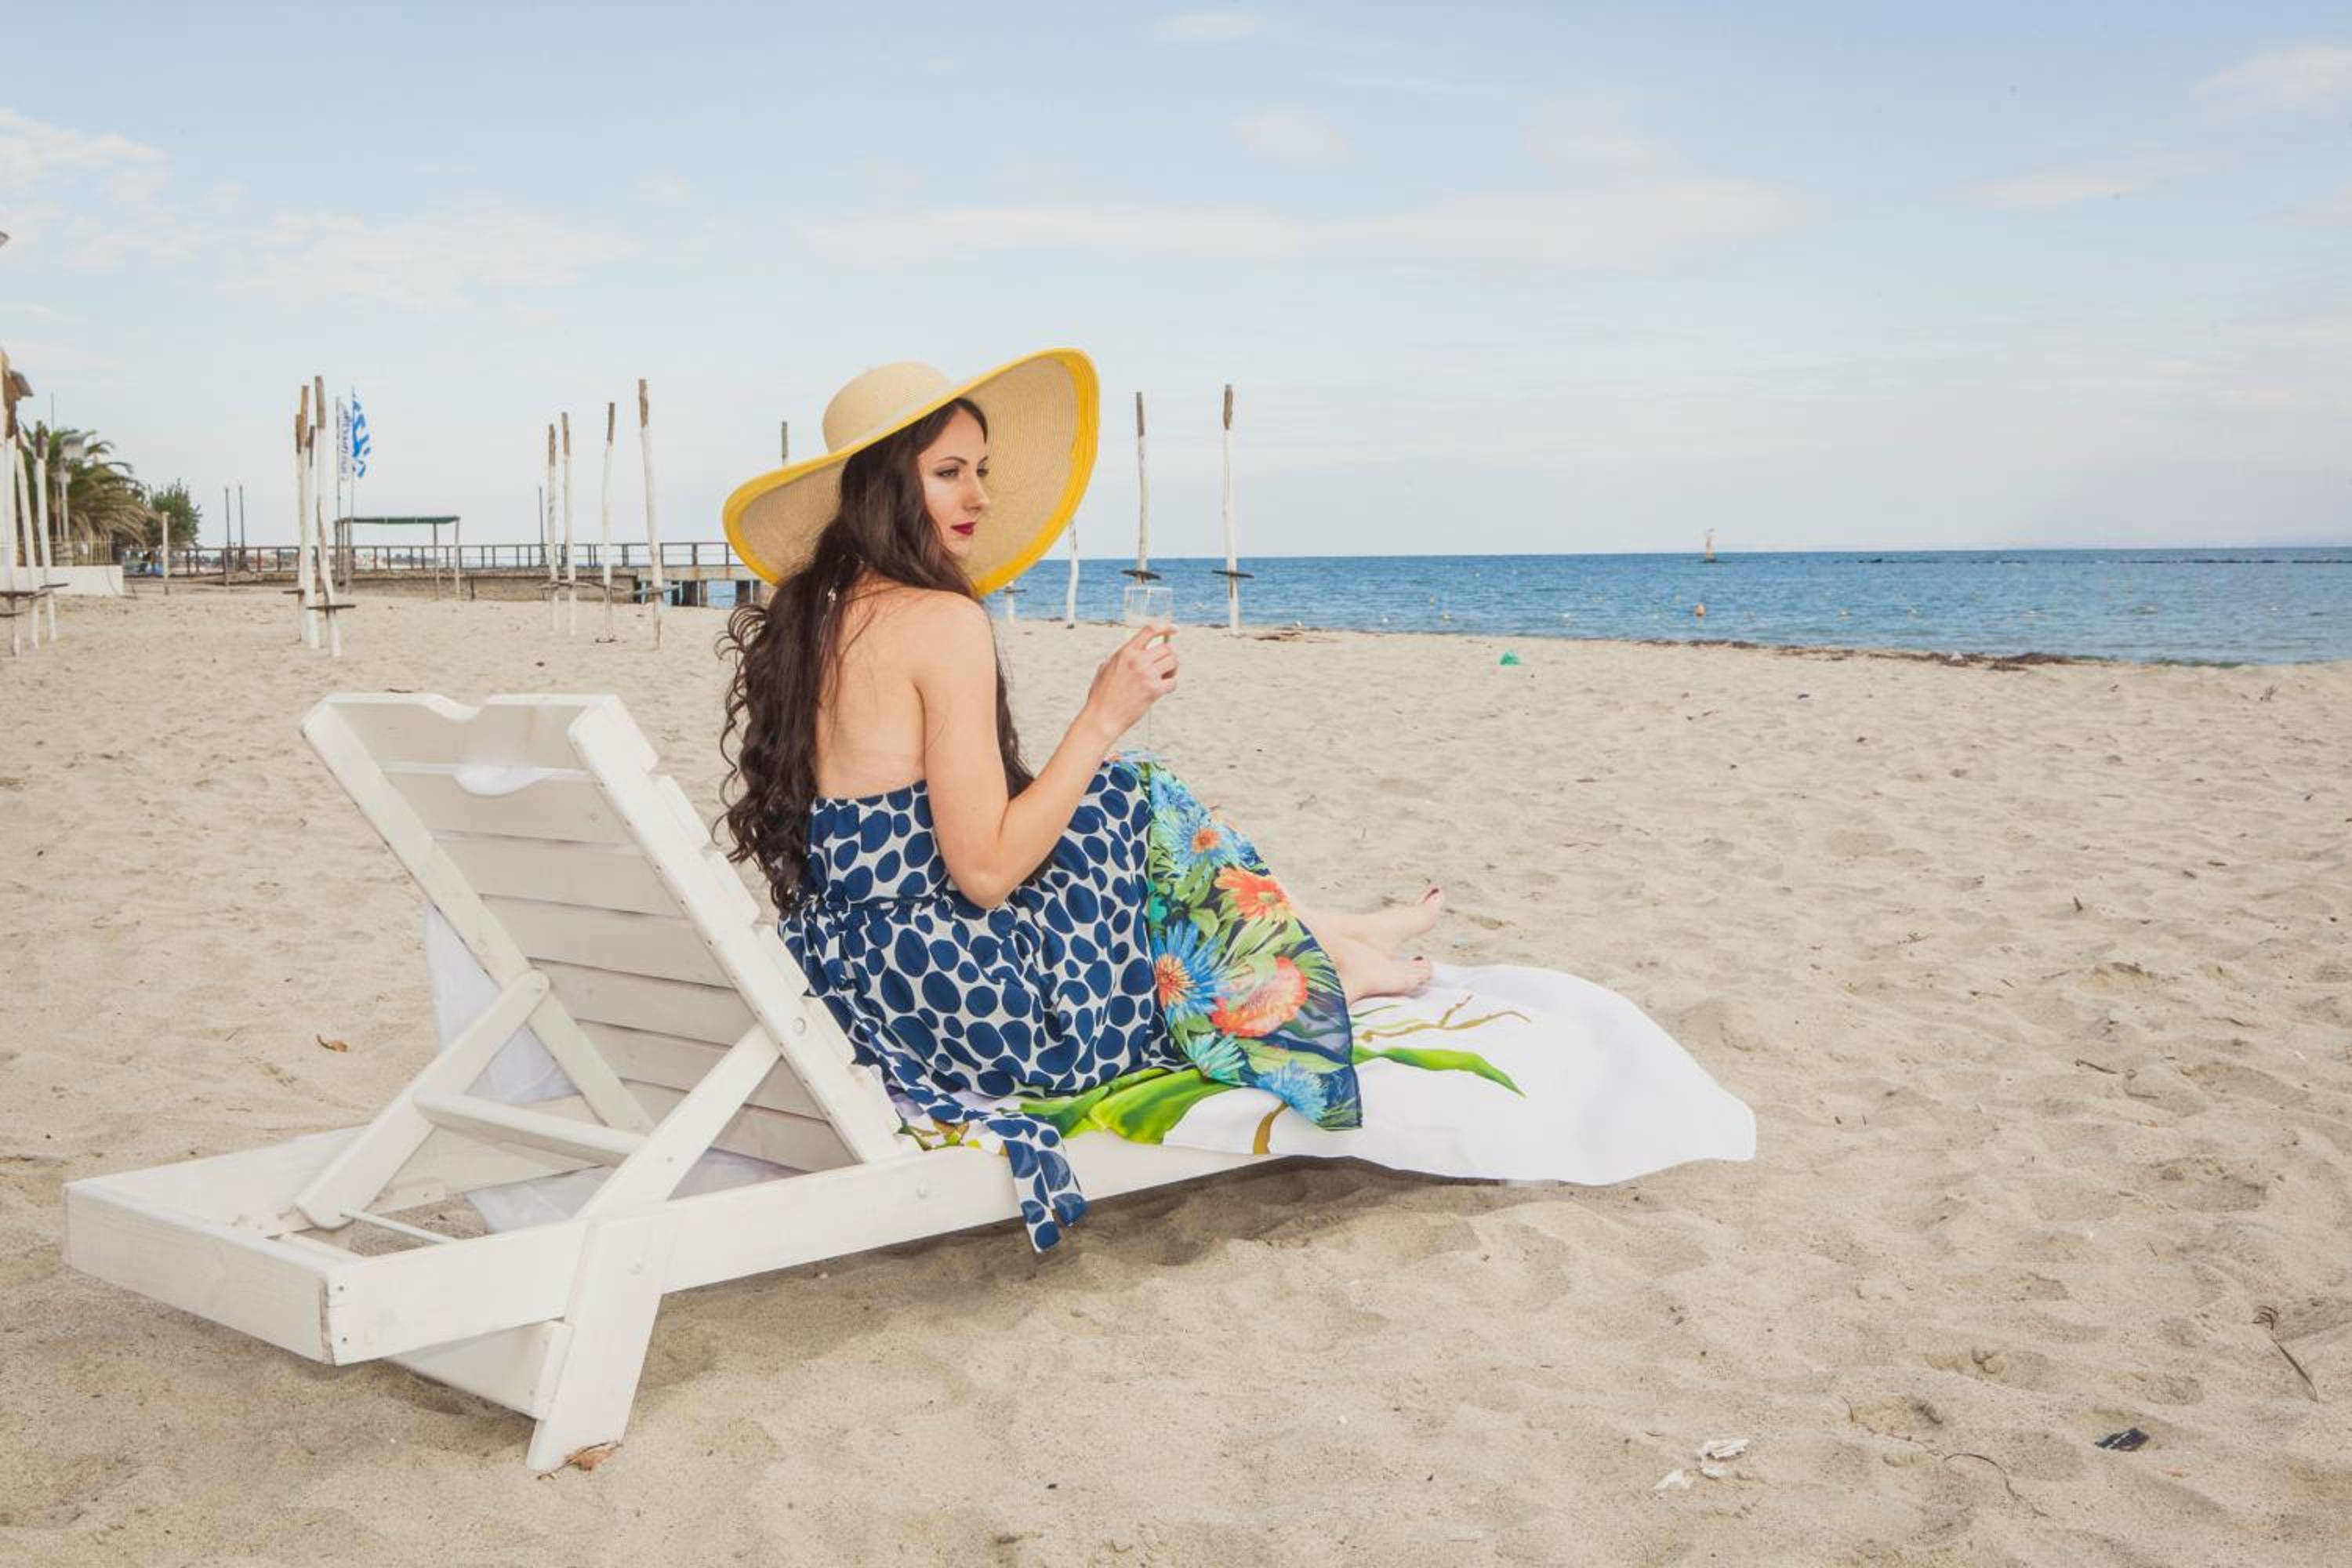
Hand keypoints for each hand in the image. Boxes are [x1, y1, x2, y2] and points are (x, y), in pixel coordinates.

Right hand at [1081, 623, 1177, 747]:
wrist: (1102, 717)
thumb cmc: (1102, 695)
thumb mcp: (1106, 667)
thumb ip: (1121, 656)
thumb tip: (1134, 650)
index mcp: (1126, 652)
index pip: (1150, 630)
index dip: (1165, 627)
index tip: (1174, 629)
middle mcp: (1138, 660)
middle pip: (1167, 648)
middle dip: (1170, 655)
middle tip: (1166, 665)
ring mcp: (1147, 675)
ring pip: (1173, 662)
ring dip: (1173, 669)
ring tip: (1165, 676)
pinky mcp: (1154, 691)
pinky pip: (1173, 682)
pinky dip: (1171, 685)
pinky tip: (1162, 689)